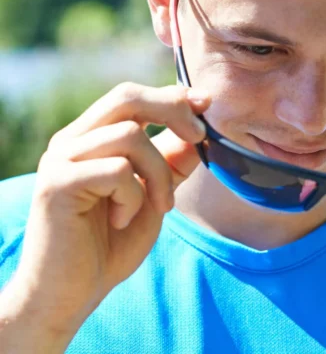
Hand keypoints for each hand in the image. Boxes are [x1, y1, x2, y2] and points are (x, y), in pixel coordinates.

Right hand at [4, 83, 209, 342]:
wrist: (71, 293)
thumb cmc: (111, 244)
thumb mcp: (154, 194)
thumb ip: (172, 160)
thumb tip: (200, 125)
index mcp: (91, 138)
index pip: (132, 96)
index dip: (172, 96)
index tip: (206, 102)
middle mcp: (71, 141)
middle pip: (126, 97)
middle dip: (172, 110)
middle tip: (199, 137)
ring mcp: (60, 160)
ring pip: (129, 135)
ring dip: (159, 173)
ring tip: (158, 206)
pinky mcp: (57, 184)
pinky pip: (117, 170)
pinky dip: (134, 196)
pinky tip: (122, 220)